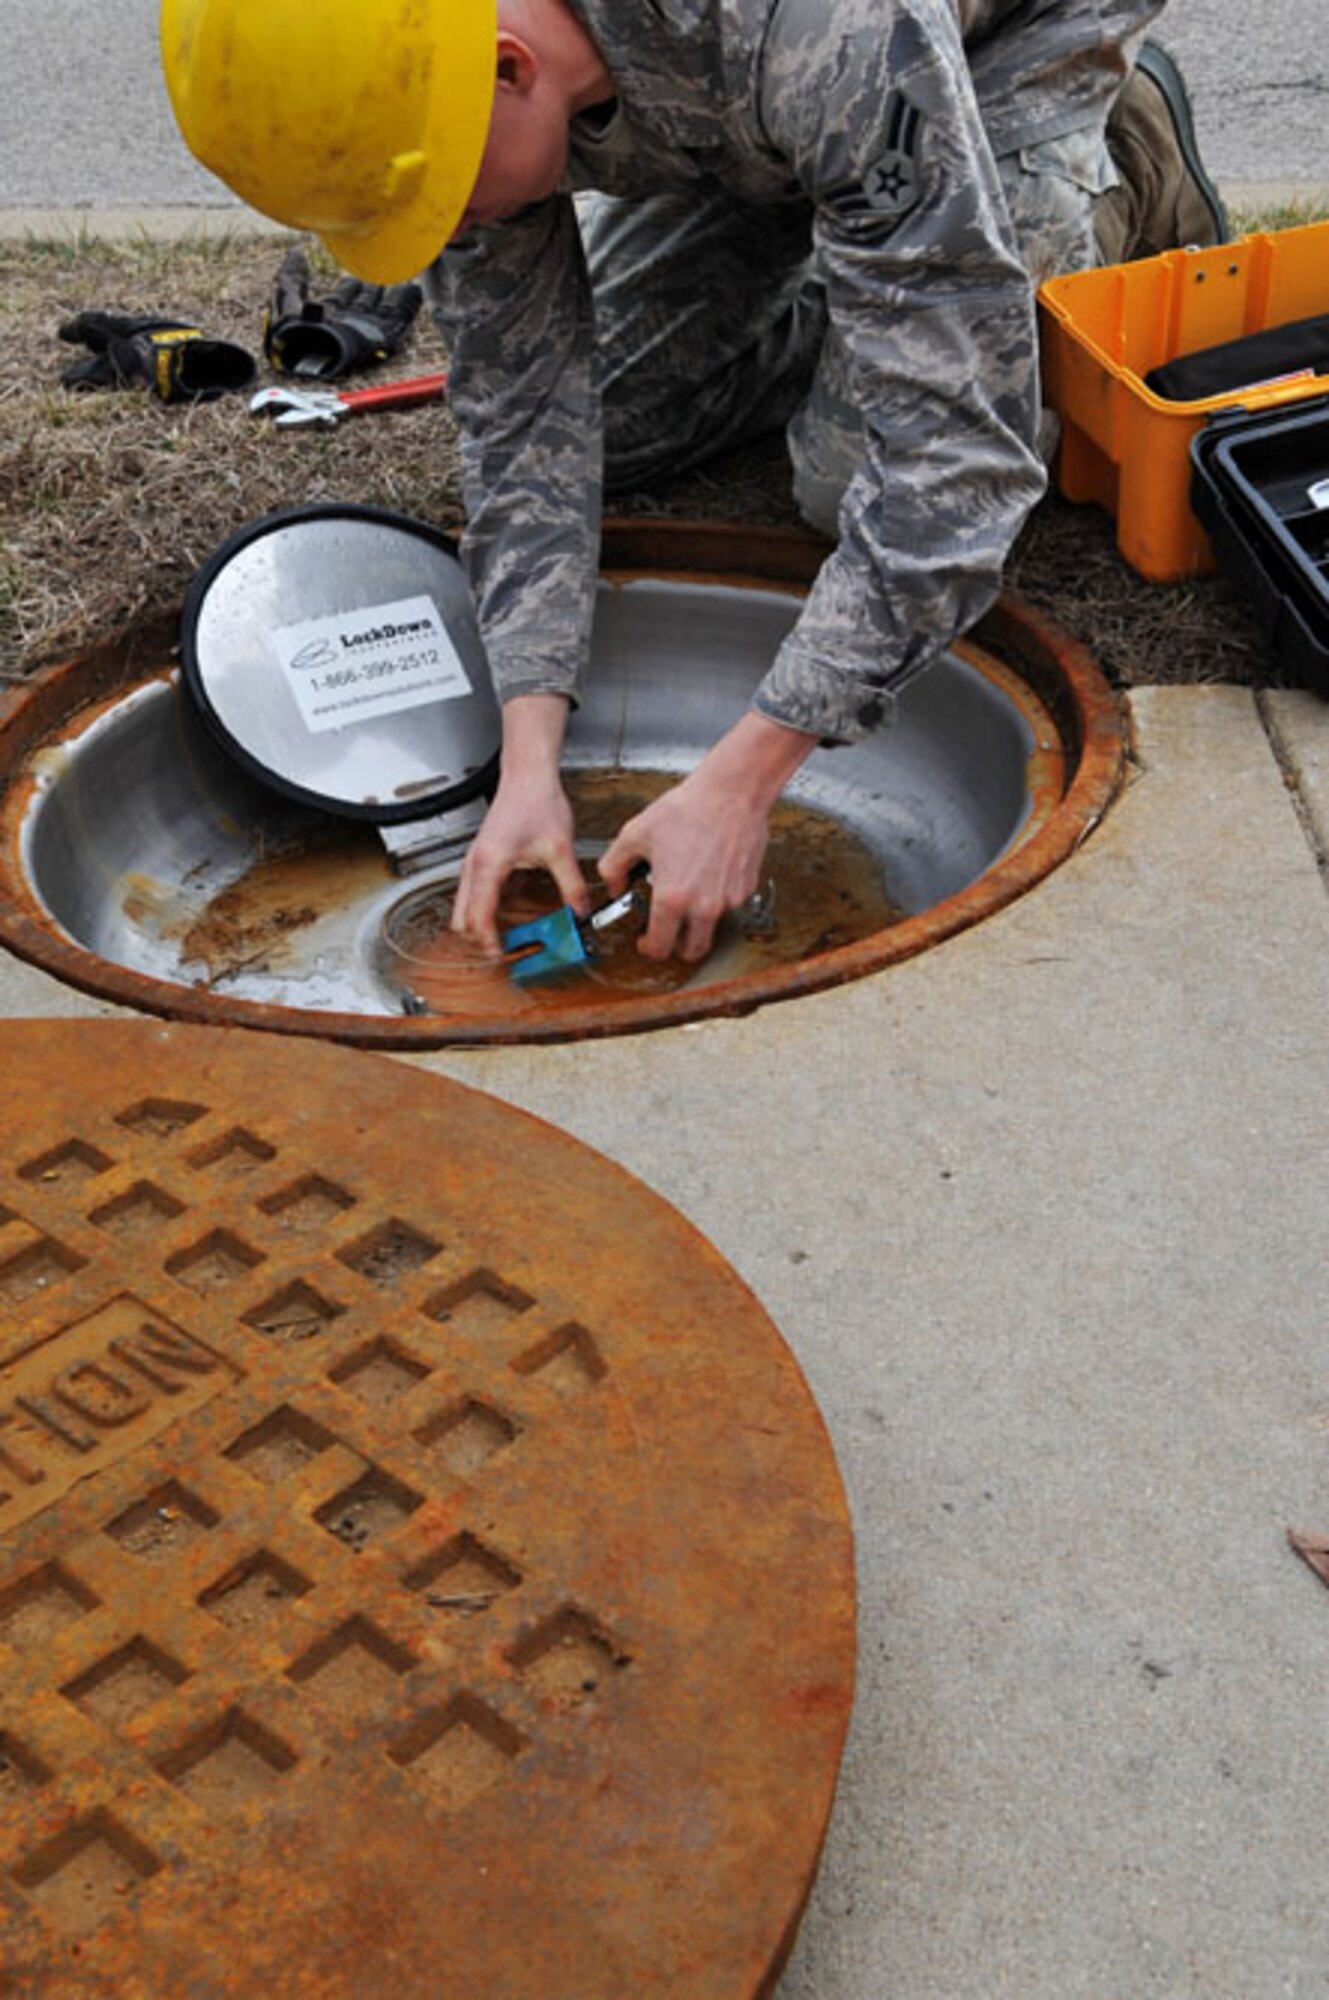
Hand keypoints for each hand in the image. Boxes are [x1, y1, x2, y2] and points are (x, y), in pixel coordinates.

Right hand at [450, 696, 588, 952]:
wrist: (527, 775)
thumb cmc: (536, 802)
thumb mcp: (560, 849)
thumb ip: (571, 885)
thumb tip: (580, 912)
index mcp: (489, 866)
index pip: (479, 918)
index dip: (489, 942)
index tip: (503, 956)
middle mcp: (475, 865)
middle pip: (463, 917)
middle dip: (480, 937)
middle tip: (506, 950)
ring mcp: (475, 861)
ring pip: (466, 905)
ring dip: (482, 922)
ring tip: (510, 934)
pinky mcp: (482, 858)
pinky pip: (476, 892)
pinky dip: (488, 906)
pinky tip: (516, 905)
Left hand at [599, 711, 816, 961]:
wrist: (731, 793)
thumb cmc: (688, 809)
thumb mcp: (635, 834)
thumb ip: (614, 866)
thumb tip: (615, 886)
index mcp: (672, 899)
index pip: (659, 947)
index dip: (648, 949)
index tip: (646, 940)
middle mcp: (703, 906)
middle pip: (691, 951)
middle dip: (676, 947)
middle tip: (668, 932)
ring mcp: (728, 900)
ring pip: (711, 928)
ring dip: (697, 923)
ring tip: (686, 894)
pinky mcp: (746, 889)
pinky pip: (727, 905)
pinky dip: (715, 899)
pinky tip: (706, 874)